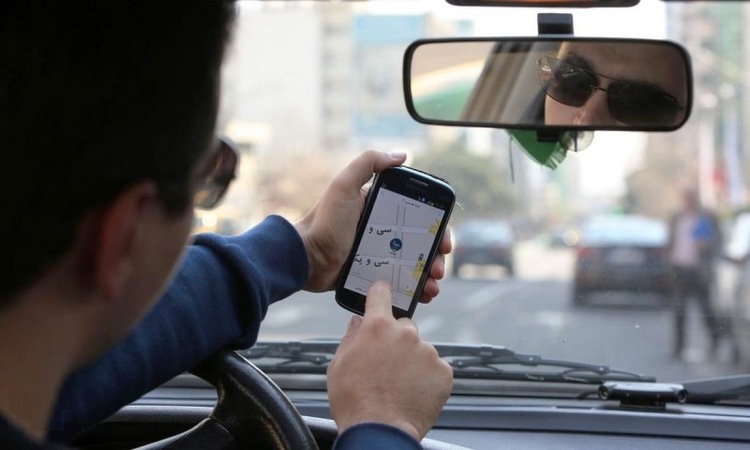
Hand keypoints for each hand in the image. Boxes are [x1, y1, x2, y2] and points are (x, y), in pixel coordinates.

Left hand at [295, 150, 451, 300]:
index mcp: (382, 209)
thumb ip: (367, 163)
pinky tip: (422, 294)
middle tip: (438, 267)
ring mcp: (380, 255)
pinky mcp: (373, 275)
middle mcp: (384, 231)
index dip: (438, 228)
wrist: (305, 259)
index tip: (445, 240)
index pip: (420, 216)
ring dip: (430, 275)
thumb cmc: (323, 222)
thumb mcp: (343, 186)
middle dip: (437, 255)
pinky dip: (416, 288)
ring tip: (432, 284)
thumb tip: (401, 155)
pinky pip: (400, 282)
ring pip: (415, 264)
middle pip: (422, 243)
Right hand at [327, 281, 452, 440]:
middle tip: (386, 365)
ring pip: (420, 349)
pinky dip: (427, 378)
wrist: (380, 431)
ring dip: (412, 361)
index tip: (382, 294)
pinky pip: (435, 368)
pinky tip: (414, 393)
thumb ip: (351, 338)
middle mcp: (406, 333)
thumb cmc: (354, 401)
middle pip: (404, 326)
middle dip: (396, 340)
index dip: (380, 294)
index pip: (381, 294)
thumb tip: (358, 322)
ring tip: (399, 386)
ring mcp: (427, 352)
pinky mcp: (444, 371)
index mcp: (377, 327)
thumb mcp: (339, 365)